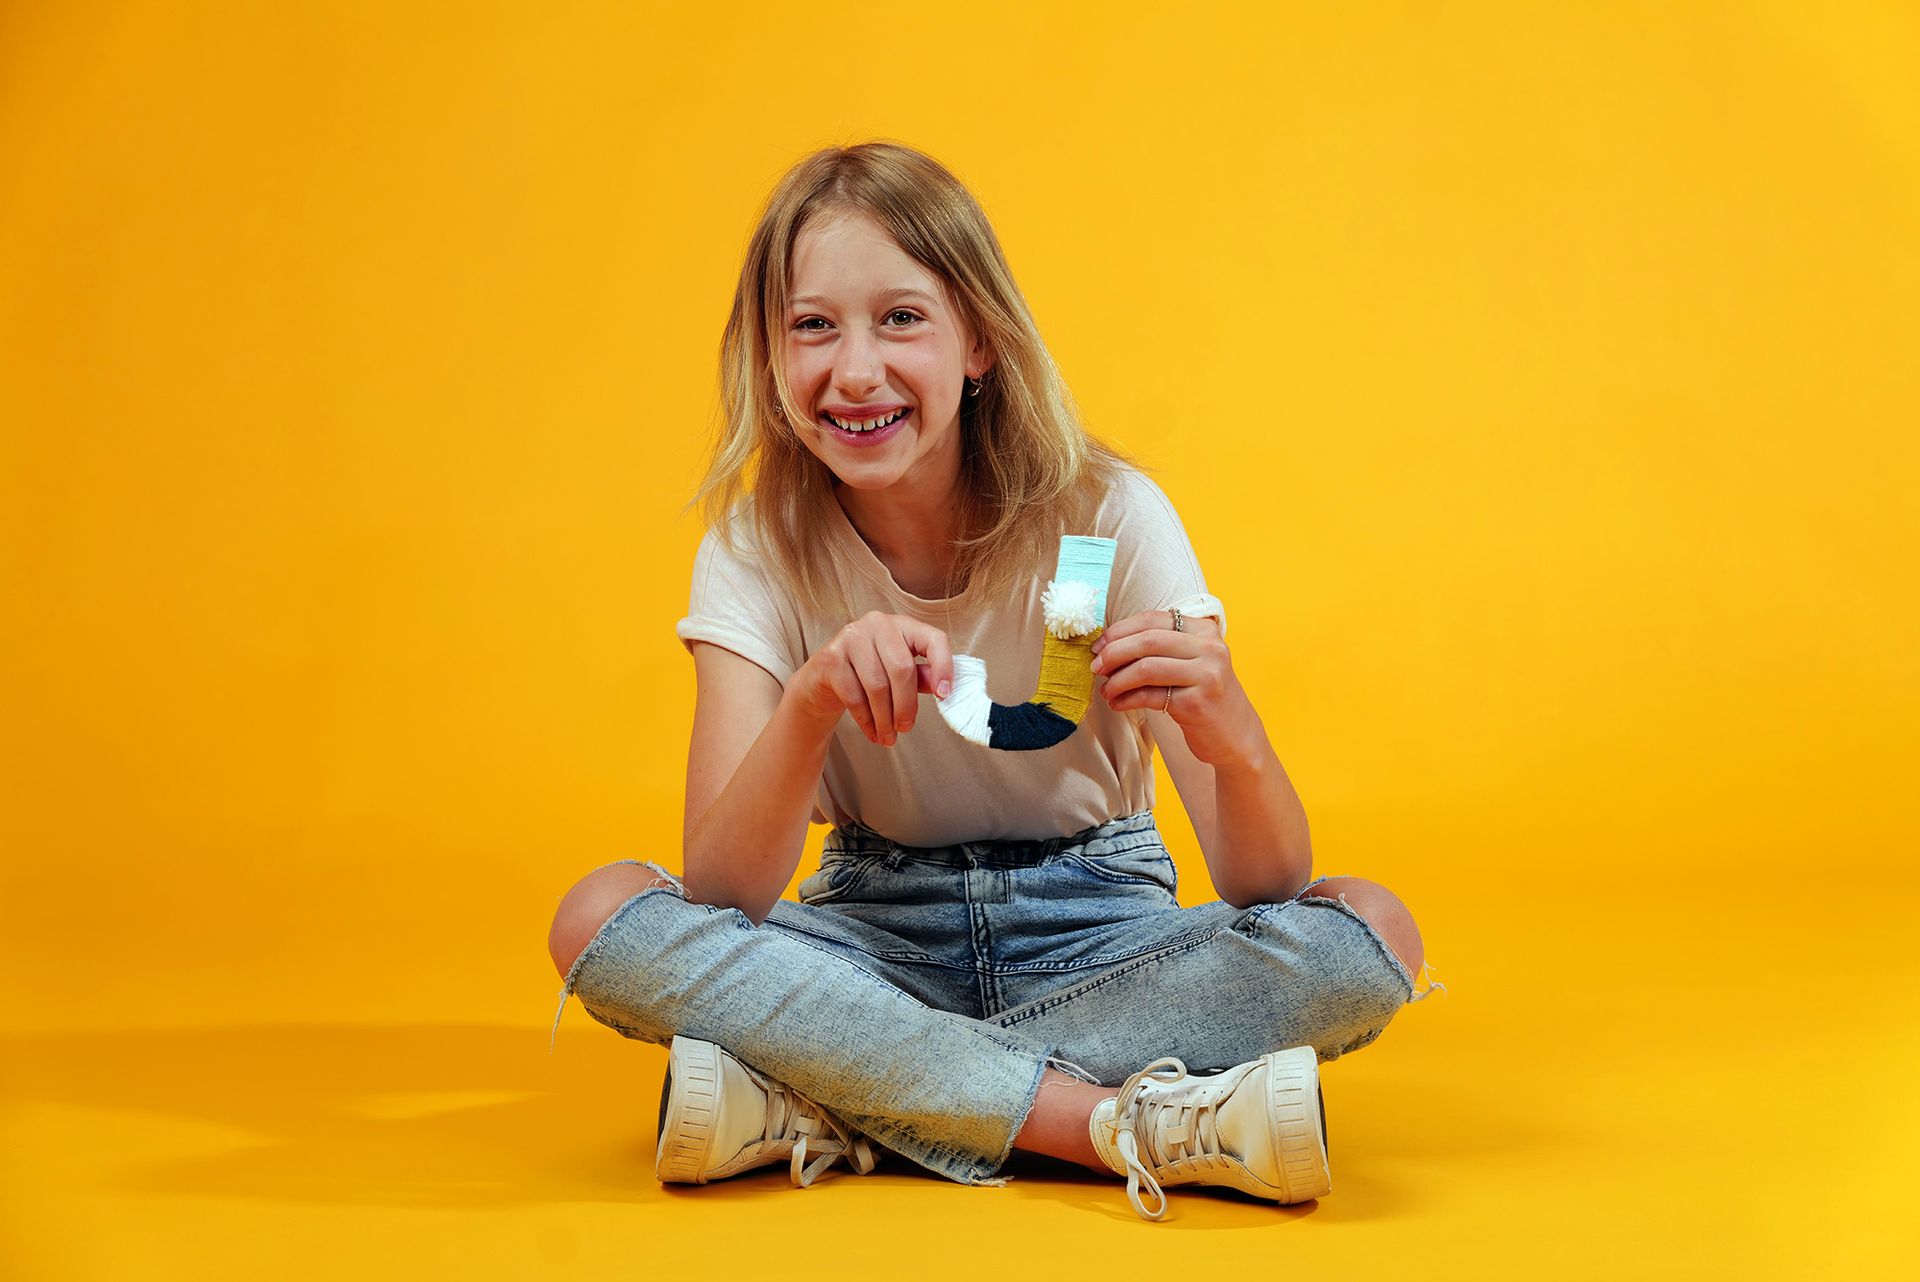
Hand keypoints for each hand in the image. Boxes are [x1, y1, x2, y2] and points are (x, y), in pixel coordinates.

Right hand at [791, 612, 954, 746]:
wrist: (822, 679)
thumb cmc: (867, 674)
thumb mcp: (898, 673)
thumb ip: (922, 676)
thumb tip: (943, 687)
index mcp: (903, 624)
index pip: (932, 639)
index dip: (943, 667)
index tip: (945, 695)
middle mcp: (877, 623)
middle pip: (902, 668)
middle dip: (906, 705)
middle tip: (906, 728)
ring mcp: (851, 637)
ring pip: (877, 685)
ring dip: (885, 718)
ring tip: (889, 737)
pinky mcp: (830, 657)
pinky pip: (854, 696)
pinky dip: (866, 720)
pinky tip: (872, 732)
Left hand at [1091, 610, 1258, 765]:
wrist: (1235, 735)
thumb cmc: (1202, 695)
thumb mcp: (1190, 661)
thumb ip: (1160, 646)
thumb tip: (1108, 644)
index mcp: (1204, 630)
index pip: (1152, 619)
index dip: (1119, 631)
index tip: (1098, 646)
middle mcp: (1210, 648)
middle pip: (1147, 641)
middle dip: (1114, 653)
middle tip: (1096, 667)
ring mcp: (1206, 675)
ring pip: (1146, 668)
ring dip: (1117, 680)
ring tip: (1106, 690)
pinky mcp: (1197, 703)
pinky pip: (1150, 696)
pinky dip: (1126, 699)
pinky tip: (1117, 704)